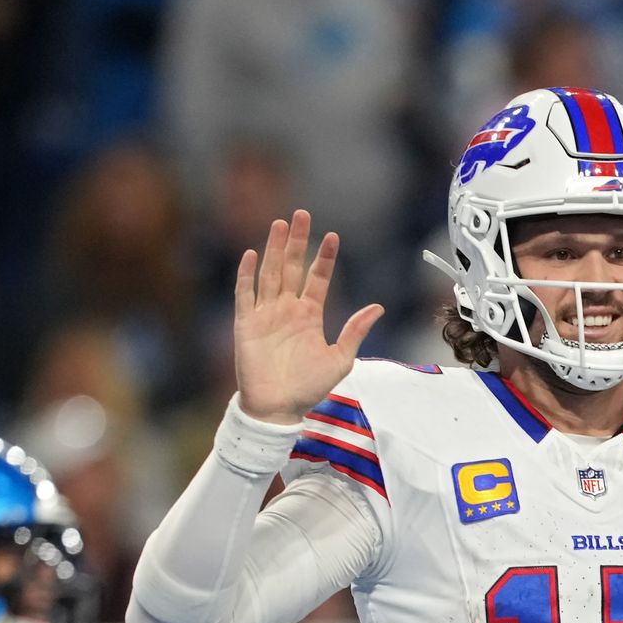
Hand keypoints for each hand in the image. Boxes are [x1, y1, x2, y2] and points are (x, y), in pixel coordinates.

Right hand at [233, 210, 383, 424]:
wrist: (279, 408)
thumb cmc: (309, 387)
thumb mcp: (340, 358)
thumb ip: (356, 330)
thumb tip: (378, 306)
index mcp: (310, 315)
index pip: (318, 278)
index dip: (324, 258)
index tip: (333, 236)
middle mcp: (287, 309)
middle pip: (292, 267)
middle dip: (297, 241)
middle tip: (302, 214)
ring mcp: (266, 314)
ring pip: (270, 273)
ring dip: (274, 248)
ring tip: (280, 224)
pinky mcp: (246, 324)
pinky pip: (245, 294)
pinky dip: (247, 275)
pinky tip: (251, 254)